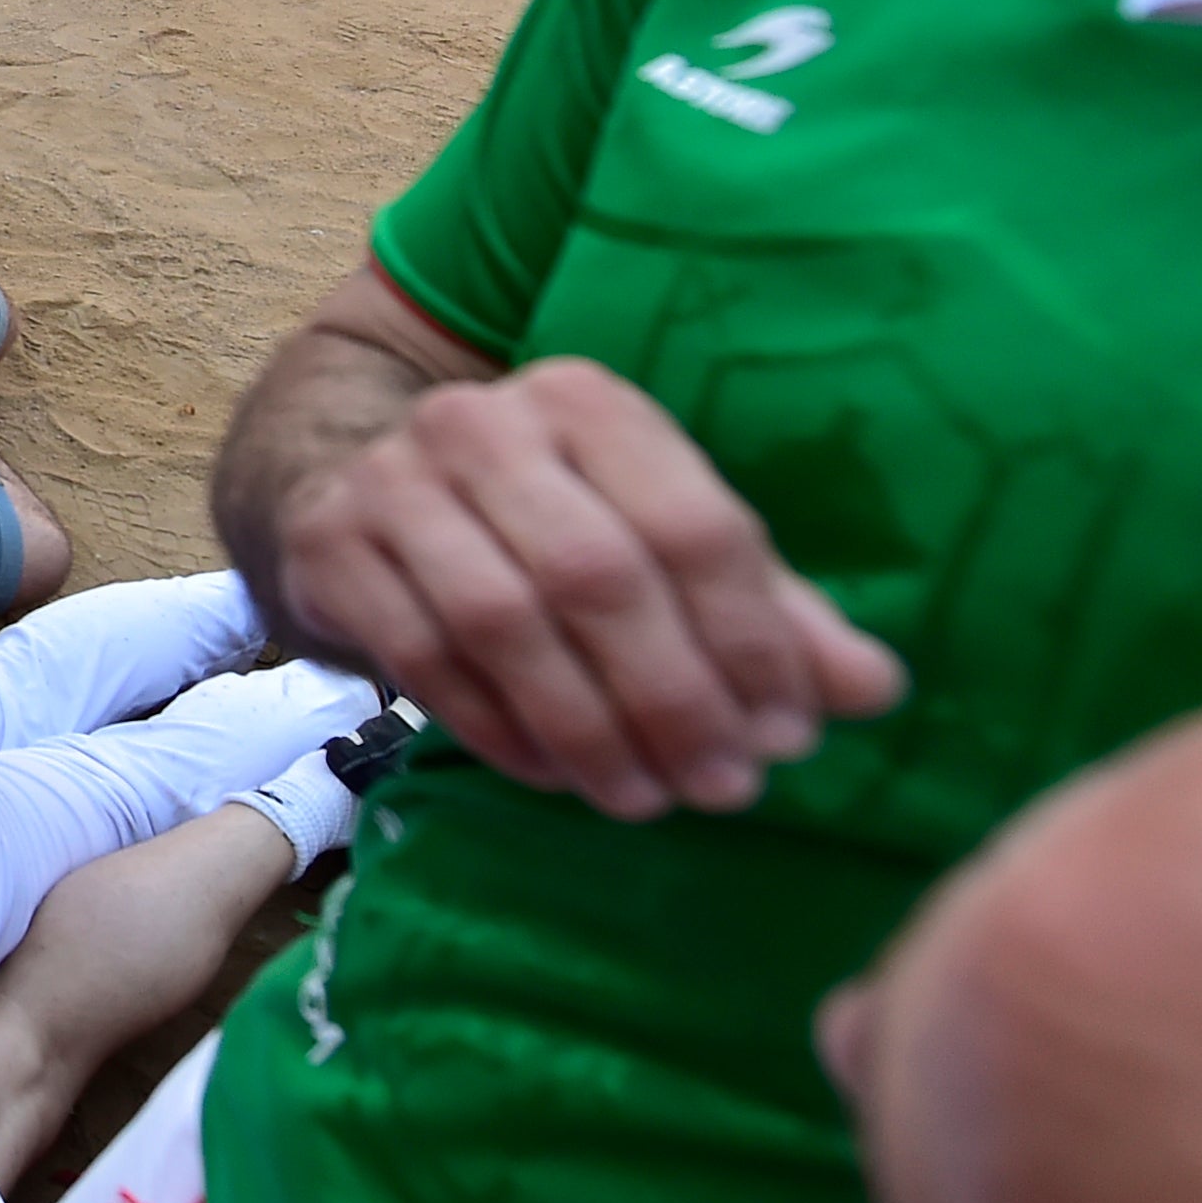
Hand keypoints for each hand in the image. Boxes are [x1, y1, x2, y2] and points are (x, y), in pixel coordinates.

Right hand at [273, 355, 903, 821]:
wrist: (351, 484)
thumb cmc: (542, 522)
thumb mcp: (659, 542)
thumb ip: (765, 614)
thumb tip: (873, 691)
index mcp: (590, 402)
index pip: (693, 522)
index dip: (749, 640)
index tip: (788, 735)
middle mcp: (485, 420)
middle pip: (598, 575)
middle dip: (671, 697)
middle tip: (722, 788)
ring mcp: (392, 476)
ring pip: (504, 621)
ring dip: (586, 727)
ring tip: (645, 799)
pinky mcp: (328, 542)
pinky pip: (422, 656)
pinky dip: (498, 729)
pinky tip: (554, 776)